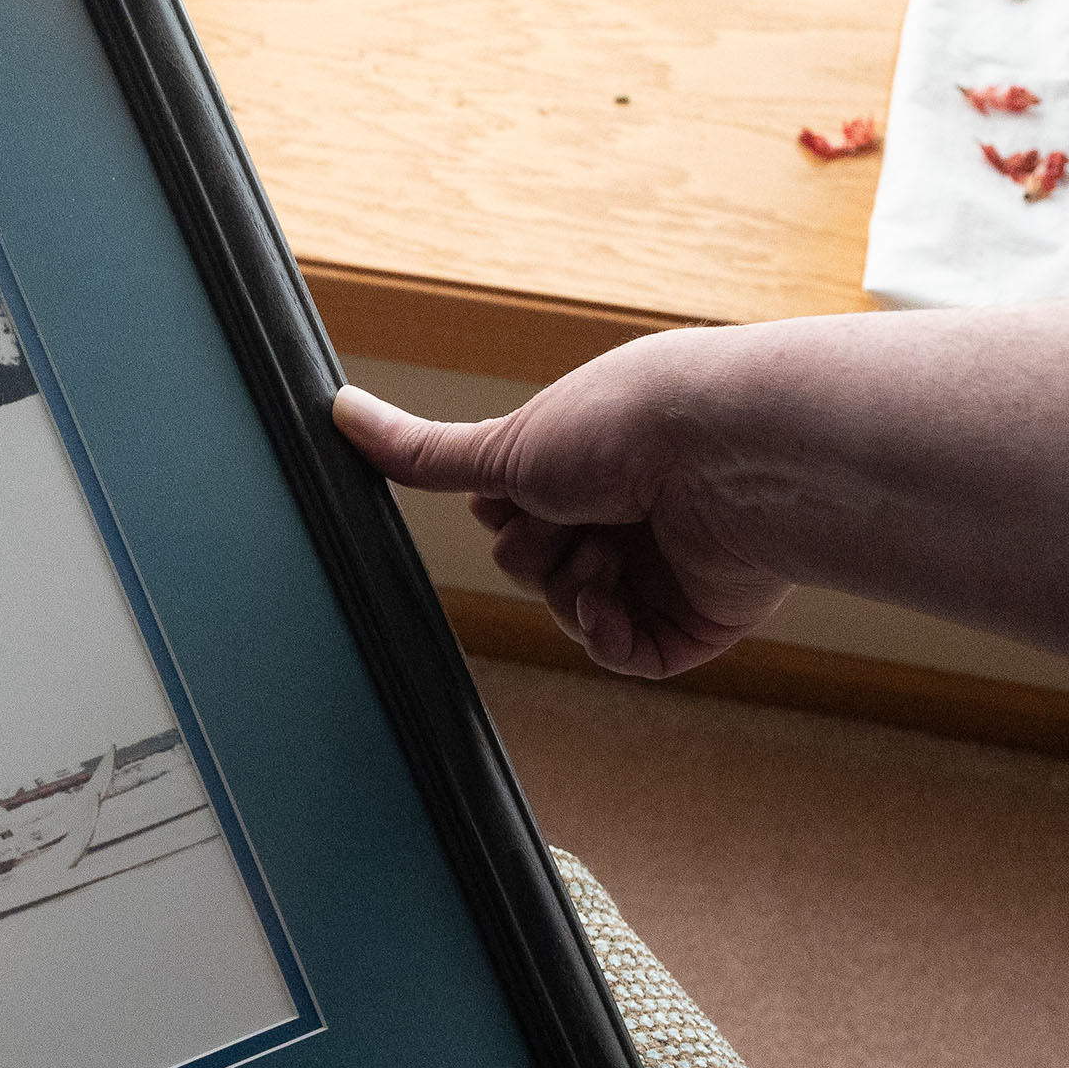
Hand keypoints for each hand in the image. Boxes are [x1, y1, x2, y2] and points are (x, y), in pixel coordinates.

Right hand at [332, 354, 786, 678]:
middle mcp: (622, 513)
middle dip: (539, 550)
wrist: (730, 457)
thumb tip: (338, 411)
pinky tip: (616, 604)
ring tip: (613, 546)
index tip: (520, 490)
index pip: (506, 518)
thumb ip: (423, 453)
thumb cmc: (624, 426)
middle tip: (573, 512)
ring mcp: (660, 568)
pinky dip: (609, 637)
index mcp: (582, 466)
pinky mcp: (696, 619)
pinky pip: (626, 656)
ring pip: (574, 616)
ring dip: (575, 588)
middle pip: (532, 570)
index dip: (503, 514)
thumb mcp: (505, 444)